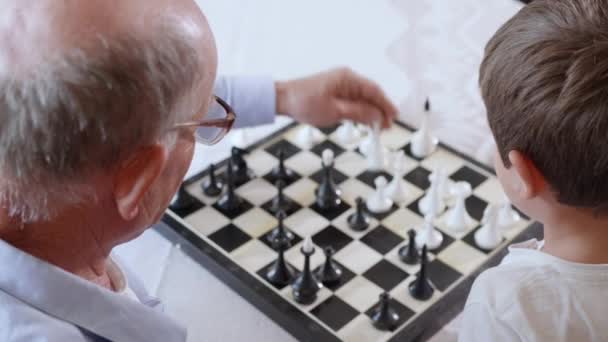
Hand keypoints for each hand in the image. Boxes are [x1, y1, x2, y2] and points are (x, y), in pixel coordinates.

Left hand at [275, 68, 397, 128]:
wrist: (283, 100)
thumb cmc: (305, 103)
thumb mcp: (334, 112)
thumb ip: (358, 113)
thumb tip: (377, 116)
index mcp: (347, 78)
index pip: (374, 90)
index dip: (386, 105)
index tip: (393, 117)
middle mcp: (346, 78)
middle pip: (370, 94)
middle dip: (380, 110)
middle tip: (386, 127)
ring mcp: (340, 84)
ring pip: (362, 99)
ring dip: (370, 112)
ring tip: (377, 128)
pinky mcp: (334, 92)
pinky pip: (353, 101)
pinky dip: (360, 111)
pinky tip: (364, 122)